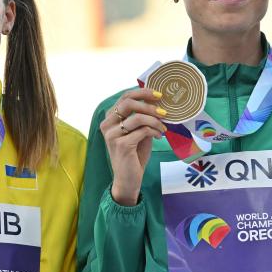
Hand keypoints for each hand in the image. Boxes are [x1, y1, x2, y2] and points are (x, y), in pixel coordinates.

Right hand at [102, 88, 165, 205]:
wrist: (128, 179)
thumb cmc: (134, 155)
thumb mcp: (138, 132)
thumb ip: (143, 118)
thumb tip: (157, 102)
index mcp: (110, 119)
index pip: (125, 97)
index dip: (142, 93)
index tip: (159, 95)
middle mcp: (107, 125)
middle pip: (128, 103)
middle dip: (149, 105)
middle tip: (164, 111)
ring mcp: (112, 135)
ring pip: (138, 118)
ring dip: (155, 121)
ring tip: (163, 128)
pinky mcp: (122, 145)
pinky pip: (143, 131)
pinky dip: (155, 131)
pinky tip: (159, 136)